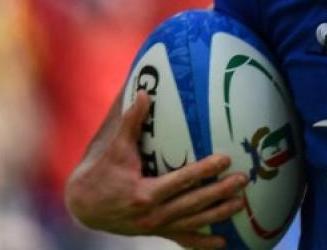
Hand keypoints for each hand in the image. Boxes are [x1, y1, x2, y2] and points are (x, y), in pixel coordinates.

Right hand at [65, 91, 247, 248]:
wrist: (83, 205)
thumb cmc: (101, 171)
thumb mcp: (114, 148)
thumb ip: (130, 122)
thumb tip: (144, 92)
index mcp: (143, 193)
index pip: (181, 181)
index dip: (204, 171)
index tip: (225, 160)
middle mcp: (152, 214)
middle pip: (193, 204)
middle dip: (220, 192)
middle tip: (243, 179)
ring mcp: (155, 226)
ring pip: (193, 223)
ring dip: (219, 214)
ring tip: (241, 203)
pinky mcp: (156, 232)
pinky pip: (182, 239)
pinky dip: (202, 243)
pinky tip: (223, 243)